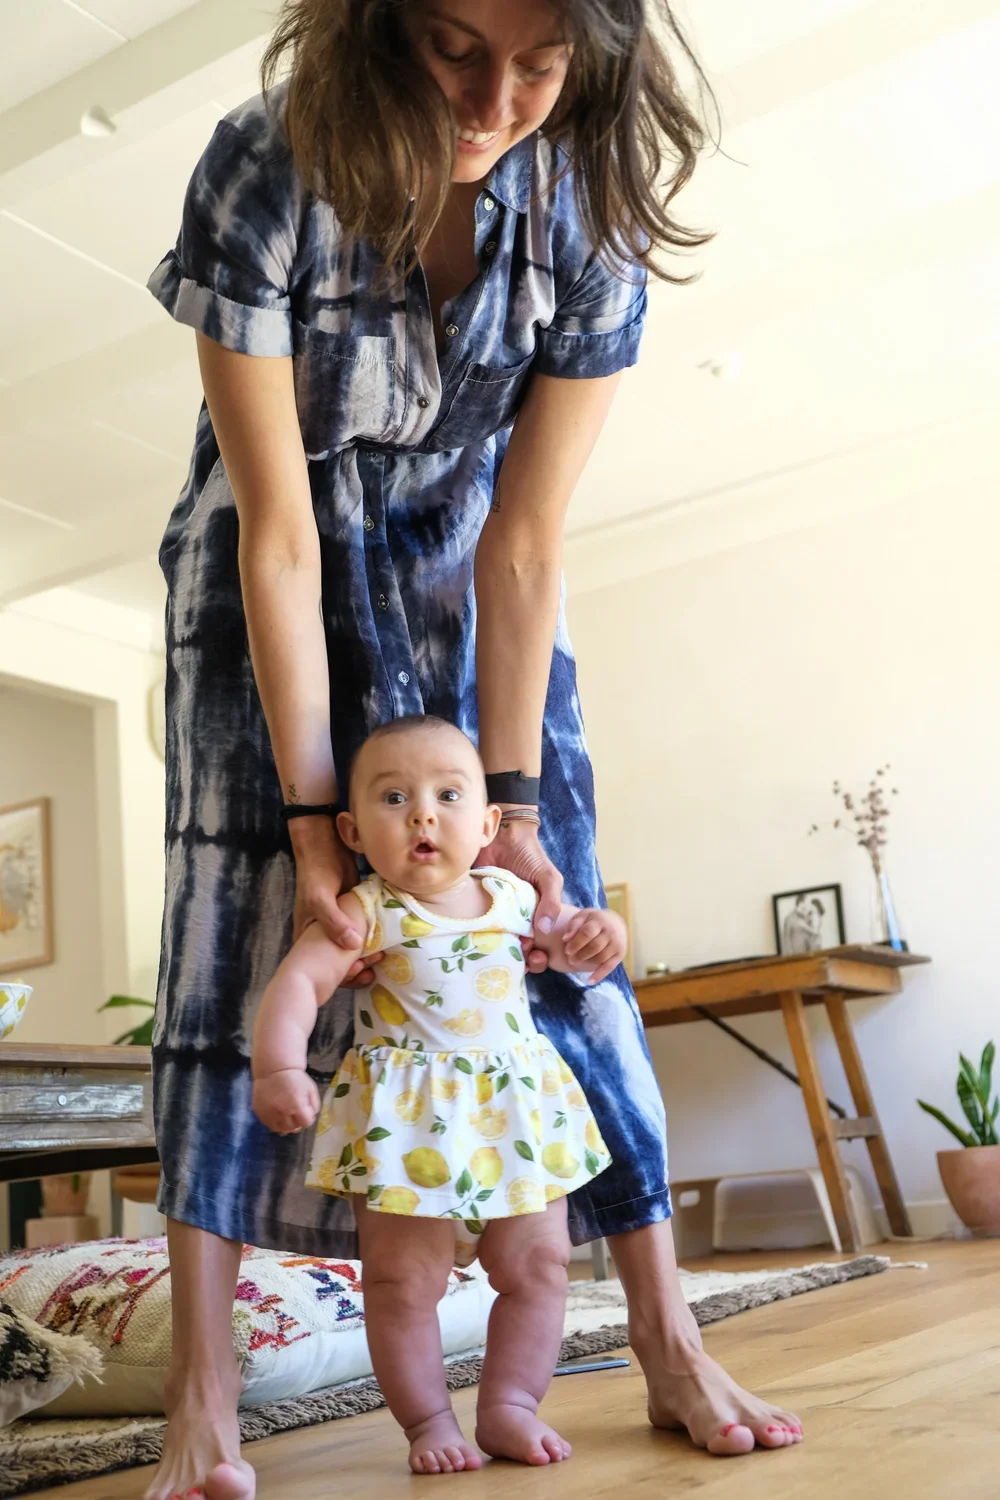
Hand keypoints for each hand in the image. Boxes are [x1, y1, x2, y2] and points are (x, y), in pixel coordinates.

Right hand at [252, 1068, 320, 1134]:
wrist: (274, 1069)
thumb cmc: (295, 1078)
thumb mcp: (311, 1089)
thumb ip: (314, 1106)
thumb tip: (310, 1118)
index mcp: (297, 1106)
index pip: (306, 1123)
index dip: (307, 1118)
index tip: (305, 1112)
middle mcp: (282, 1113)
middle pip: (293, 1129)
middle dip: (297, 1123)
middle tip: (296, 1114)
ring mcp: (270, 1114)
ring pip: (280, 1130)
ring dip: (285, 1126)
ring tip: (286, 1116)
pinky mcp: (260, 1113)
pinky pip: (268, 1125)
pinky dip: (274, 1123)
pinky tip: (277, 1114)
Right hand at [289, 817, 376, 985]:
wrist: (324, 845)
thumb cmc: (316, 873)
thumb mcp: (319, 898)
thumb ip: (334, 922)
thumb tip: (353, 947)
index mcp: (307, 936)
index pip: (320, 966)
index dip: (337, 974)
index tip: (357, 973)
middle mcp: (322, 934)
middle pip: (338, 961)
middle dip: (355, 967)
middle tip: (373, 968)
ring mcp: (338, 924)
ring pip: (352, 948)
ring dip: (366, 954)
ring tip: (382, 957)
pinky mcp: (352, 914)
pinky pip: (363, 931)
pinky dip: (372, 937)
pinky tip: (387, 941)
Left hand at [480, 813, 562, 975]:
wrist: (503, 833)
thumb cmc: (530, 855)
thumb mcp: (548, 878)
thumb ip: (551, 902)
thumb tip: (545, 930)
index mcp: (534, 914)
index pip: (536, 942)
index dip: (536, 954)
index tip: (533, 957)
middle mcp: (513, 916)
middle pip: (514, 945)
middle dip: (516, 955)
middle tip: (514, 956)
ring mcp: (493, 911)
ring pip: (492, 938)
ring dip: (494, 948)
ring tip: (497, 951)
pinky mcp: (474, 902)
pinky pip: (473, 921)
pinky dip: (473, 931)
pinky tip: (475, 939)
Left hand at [562, 908, 626, 984]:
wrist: (615, 923)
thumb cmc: (593, 921)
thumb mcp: (583, 916)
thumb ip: (573, 925)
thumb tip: (565, 939)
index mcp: (600, 920)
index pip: (587, 933)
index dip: (576, 943)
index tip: (567, 950)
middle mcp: (611, 932)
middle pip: (595, 946)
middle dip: (580, 955)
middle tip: (570, 959)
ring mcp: (617, 943)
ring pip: (601, 957)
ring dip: (587, 963)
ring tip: (575, 962)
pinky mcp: (620, 954)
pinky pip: (610, 967)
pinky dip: (599, 975)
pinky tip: (589, 981)